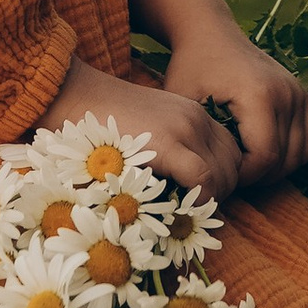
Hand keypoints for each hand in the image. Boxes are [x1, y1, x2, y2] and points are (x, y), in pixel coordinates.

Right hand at [39, 56, 240, 204]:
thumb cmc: (101, 121)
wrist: (74, 94)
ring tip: (183, 213)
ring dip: (210, 199)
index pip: (230, 152)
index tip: (200, 198)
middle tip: (193, 211)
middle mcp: (197, 118)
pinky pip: (204, 180)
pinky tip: (178, 211)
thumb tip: (179, 190)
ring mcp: (185, 129)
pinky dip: (199, 200)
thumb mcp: (145, 130)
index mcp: (193, 114)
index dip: (222, 180)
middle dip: (220, 193)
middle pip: (233, 164)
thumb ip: (168, 151)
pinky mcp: (169, 144)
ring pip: (224, 175)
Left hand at [163, 19, 307, 194]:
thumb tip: (202, 177)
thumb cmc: (192, 68)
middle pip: (284, 159)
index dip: (244, 176)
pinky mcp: (303, 95)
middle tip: (232, 173)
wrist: (211, 34)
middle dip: (258, 176)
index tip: (222, 172)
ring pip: (301, 153)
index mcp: (260, 95)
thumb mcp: (184, 102)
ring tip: (248, 166)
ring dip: (277, 169)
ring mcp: (299, 93)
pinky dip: (295, 154)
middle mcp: (287, 93)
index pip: (265, 157)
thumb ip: (194, 138)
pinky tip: (268, 155)